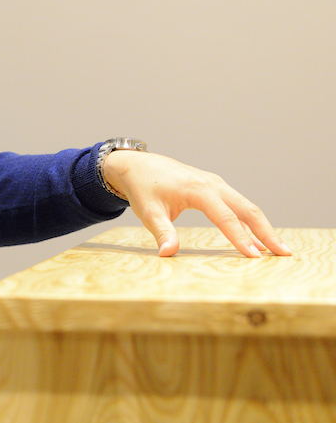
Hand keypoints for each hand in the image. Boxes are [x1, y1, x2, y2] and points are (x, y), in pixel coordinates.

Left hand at [102, 151, 291, 257]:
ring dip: (263, 227)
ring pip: (246, 206)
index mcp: (198, 189)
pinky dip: (250, 221)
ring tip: (278, 250)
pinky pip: (237, 205)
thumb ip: (161, 232)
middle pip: (247, 209)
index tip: (255, 257)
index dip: (241, 238)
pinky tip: (258, 239)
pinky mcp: (214, 188)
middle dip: (267, 232)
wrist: (137, 165)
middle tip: (283, 254)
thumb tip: (167, 253)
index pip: (226, 217)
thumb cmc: (143, 188)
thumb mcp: (148, 212)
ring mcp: (216, 184)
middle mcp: (212, 184)